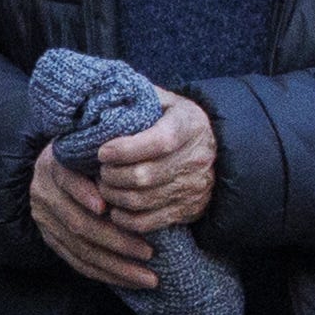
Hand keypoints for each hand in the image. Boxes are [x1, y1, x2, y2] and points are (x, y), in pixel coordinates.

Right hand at [29, 152, 159, 291]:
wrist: (62, 166)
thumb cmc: (91, 156)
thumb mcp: (96, 149)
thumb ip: (111, 159)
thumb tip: (138, 173)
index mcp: (53, 166)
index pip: (67, 182)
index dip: (84, 195)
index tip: (108, 208)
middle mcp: (43, 194)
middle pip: (77, 223)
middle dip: (116, 241)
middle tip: (150, 253)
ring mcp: (44, 220)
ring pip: (79, 249)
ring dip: (116, 266)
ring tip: (147, 277)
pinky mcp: (50, 239)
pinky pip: (77, 262)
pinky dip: (105, 274)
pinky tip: (129, 281)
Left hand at [94, 90, 215, 232]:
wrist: (215, 149)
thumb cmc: (174, 120)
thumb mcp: (164, 100)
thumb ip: (137, 96)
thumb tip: (102, 93)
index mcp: (189, 125)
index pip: (158, 142)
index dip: (126, 149)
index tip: (102, 151)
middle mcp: (195, 159)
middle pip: (145, 176)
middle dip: (112, 175)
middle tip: (99, 169)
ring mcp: (193, 187)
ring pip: (144, 200)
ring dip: (114, 196)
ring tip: (103, 185)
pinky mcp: (188, 210)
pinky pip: (150, 222)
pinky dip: (125, 218)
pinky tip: (114, 206)